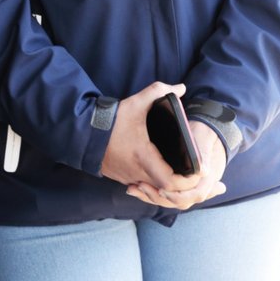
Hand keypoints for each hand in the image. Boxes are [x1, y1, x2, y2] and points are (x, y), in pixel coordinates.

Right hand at [101, 83, 227, 209]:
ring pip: (156, 193)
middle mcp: (138, 173)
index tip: (197, 171)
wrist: (82, 130)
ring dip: (169, 188)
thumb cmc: (111, 120)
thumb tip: (180, 87)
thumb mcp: (135, 103)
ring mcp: (129, 178)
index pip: (173, 183)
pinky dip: (154, 186)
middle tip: (195, 177)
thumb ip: (159, 92)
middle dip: (184, 187)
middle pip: (169, 193)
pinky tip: (160, 175)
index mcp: (144, 158)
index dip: (189, 181)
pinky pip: (144, 188)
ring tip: (182, 178)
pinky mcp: (122, 179)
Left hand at [126, 118, 228, 211]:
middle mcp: (198, 186)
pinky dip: (149, 193)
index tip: (163, 191)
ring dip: (151, 197)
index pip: (196, 195)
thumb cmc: (203, 135)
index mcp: (208, 179)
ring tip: (132, 188)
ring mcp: (187, 187)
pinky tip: (133, 187)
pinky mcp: (175, 185)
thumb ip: (204, 155)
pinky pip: (164, 194)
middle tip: (140, 186)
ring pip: (170, 200)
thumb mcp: (204, 139)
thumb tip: (202, 171)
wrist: (203, 134)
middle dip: (159, 197)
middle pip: (180, 202)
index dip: (179, 196)